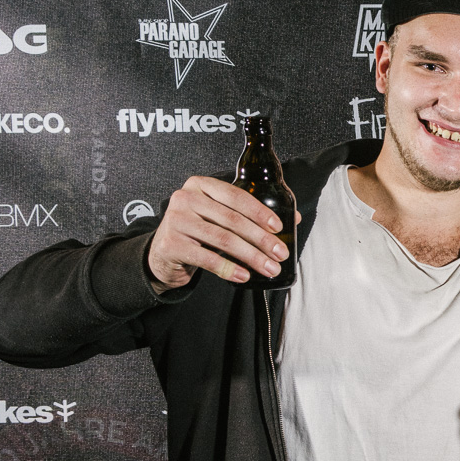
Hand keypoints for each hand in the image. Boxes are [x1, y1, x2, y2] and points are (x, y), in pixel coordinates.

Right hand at [146, 176, 298, 291]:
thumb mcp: (219, 216)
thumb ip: (249, 214)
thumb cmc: (198, 231)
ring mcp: (176, 220)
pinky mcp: (172, 244)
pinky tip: (244, 275)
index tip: (279, 227)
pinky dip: (229, 269)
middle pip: (233, 220)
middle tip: (280, 253)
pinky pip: (208, 259)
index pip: (236, 196)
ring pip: (224, 240)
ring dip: (252, 256)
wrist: (164, 253)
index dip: (260, 212)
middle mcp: (186, 198)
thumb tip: (295, 218)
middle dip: (261, 239)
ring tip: (269, 268)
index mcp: (201, 185)